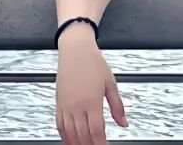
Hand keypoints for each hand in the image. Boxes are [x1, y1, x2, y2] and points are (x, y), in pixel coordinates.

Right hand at [56, 28, 127, 144]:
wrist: (75, 49)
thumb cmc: (93, 62)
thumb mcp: (110, 83)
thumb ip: (117, 106)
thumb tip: (124, 123)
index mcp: (92, 101)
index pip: (97, 131)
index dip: (102, 144)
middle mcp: (77, 105)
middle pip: (83, 136)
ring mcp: (66, 105)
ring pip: (69, 133)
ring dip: (77, 144)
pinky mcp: (58, 102)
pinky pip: (59, 125)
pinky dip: (64, 136)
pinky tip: (70, 140)